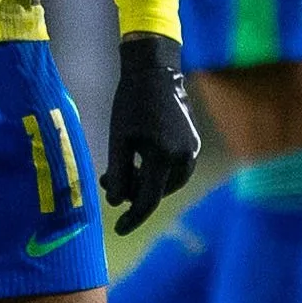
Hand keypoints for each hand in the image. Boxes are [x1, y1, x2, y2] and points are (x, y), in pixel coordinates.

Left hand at [101, 31, 198, 232]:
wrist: (156, 72)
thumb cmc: (131, 104)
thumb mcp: (119, 138)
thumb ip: (117, 172)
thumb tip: (115, 203)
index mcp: (164, 156)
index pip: (148, 200)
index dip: (131, 218)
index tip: (117, 230)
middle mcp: (184, 158)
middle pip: (157, 192)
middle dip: (133, 193)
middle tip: (107, 180)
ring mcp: (192, 151)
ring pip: (167, 183)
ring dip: (145, 183)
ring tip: (123, 169)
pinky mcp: (193, 144)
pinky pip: (175, 170)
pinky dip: (156, 173)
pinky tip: (139, 160)